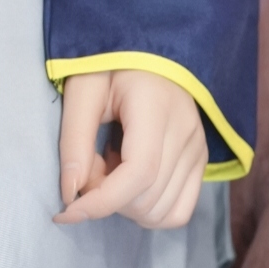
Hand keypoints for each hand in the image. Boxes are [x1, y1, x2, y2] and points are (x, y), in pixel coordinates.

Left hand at [53, 70, 206, 229]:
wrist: (147, 55)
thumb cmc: (109, 67)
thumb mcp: (82, 91)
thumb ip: (74, 140)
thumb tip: (71, 194)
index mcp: (156, 105)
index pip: (139, 172)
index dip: (101, 201)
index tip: (67, 211)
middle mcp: (186, 130)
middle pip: (147, 197)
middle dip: (106, 199)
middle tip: (88, 166)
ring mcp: (198, 149)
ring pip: (162, 212)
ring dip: (126, 205)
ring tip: (111, 167)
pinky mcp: (201, 162)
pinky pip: (179, 212)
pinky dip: (148, 211)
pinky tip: (131, 183)